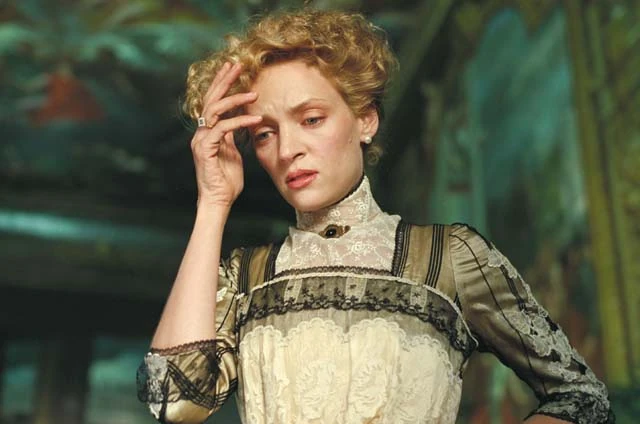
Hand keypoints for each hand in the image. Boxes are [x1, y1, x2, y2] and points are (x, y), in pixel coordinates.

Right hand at [190, 62, 261, 207]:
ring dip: (235, 99)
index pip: (213, 102)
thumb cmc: (227, 181)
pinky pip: (223, 128)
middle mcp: (201, 133)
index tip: (233, 69)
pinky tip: (256, 119)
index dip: (222, 84)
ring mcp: (201, 140)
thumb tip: (238, 122)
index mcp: (207, 132)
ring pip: (215, 110)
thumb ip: (232, 136)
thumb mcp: (232, 153)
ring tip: (254, 93)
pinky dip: (240, 121)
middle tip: (237, 65)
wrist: (219, 202)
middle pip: (211, 99)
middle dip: (224, 80)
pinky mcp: (205, 149)